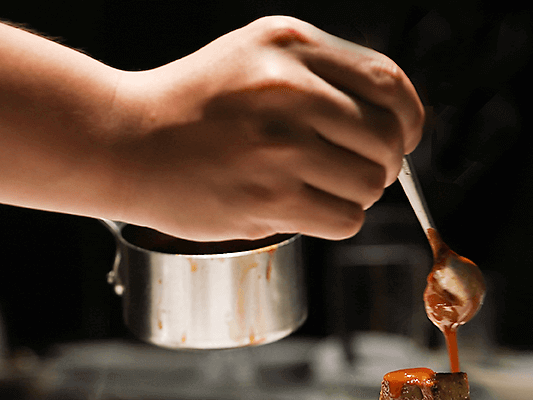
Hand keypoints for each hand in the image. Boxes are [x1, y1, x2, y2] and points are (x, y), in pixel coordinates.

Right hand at [107, 16, 424, 240]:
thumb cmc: (188, 105)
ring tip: (319, 188)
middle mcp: (289, 91)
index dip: (408, 118)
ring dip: (356, 194)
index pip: (388, 82)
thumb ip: (319, 72)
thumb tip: (391, 117)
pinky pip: (343, 219)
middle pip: (385, 138)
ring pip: (368, 183)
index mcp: (290, 47)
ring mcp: (278, 147)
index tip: (404, 137)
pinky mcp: (266, 199)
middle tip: (358, 171)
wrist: (123, 142)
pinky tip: (306, 208)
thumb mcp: (253, 54)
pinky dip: (336, 220)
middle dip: (382, 162)